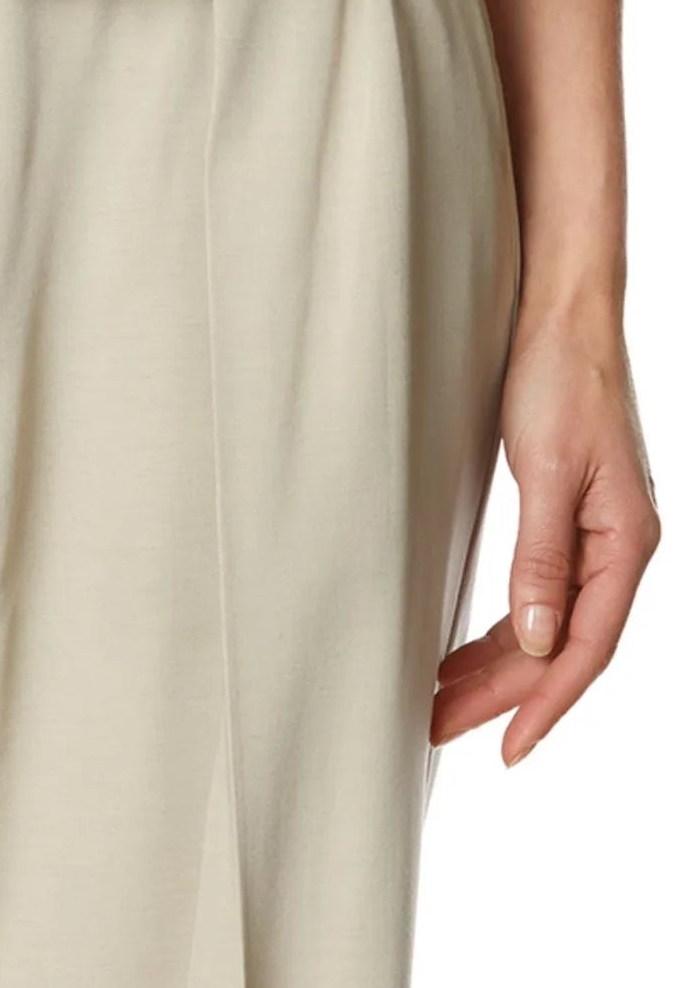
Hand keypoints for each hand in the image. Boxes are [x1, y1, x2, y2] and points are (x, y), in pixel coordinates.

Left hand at [431, 302, 659, 764]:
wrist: (563, 315)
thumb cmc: (562, 378)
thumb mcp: (548, 468)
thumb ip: (543, 556)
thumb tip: (537, 638)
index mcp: (624, 543)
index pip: (586, 649)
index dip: (545, 703)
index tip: (506, 747)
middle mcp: (615, 546)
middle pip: (559, 644)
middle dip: (501, 692)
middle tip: (438, 725)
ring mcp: (593, 532)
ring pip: (546, 622)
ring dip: (496, 664)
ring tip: (441, 698)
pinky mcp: (567, 513)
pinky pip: (540, 590)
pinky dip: (504, 624)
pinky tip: (473, 645)